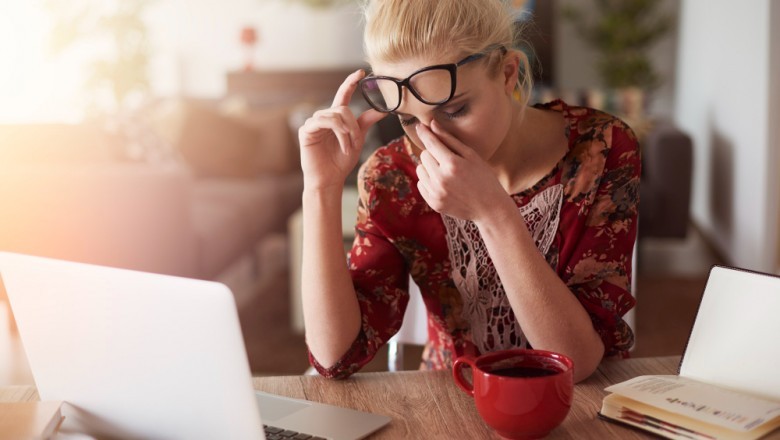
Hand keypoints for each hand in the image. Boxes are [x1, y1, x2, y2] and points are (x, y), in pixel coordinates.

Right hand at [298, 70, 385, 190]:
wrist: (330, 179)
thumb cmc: (341, 162)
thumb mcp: (358, 139)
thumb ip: (365, 123)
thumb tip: (382, 110)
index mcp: (336, 118)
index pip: (343, 95)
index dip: (350, 83)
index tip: (361, 72)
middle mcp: (324, 117)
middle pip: (343, 108)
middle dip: (354, 125)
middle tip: (356, 142)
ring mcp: (313, 123)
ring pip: (336, 115)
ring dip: (347, 132)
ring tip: (348, 147)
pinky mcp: (306, 130)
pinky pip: (324, 122)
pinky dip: (338, 133)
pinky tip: (342, 145)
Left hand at [415, 121, 508, 221]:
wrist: (490, 208)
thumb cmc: (484, 177)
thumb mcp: (471, 155)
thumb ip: (449, 139)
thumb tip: (432, 124)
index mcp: (452, 164)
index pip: (431, 143)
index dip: (424, 133)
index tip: (419, 126)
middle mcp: (441, 179)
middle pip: (424, 155)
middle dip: (433, 154)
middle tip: (448, 159)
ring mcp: (436, 193)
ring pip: (420, 170)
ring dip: (429, 167)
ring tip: (445, 172)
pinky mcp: (433, 203)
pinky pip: (420, 184)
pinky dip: (428, 181)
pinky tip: (443, 183)